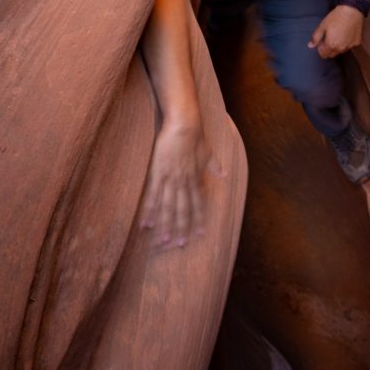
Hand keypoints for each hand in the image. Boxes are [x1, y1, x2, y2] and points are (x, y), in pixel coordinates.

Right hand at [139, 119, 220, 249]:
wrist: (184, 124)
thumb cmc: (195, 136)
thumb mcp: (208, 152)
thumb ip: (214, 166)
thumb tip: (224, 174)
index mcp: (195, 177)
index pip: (198, 203)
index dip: (199, 218)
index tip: (200, 234)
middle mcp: (184, 182)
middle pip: (182, 210)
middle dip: (181, 228)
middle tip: (178, 245)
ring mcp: (171, 179)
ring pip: (168, 207)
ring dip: (165, 225)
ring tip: (162, 241)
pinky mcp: (158, 173)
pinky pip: (153, 196)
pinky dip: (149, 211)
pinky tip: (145, 224)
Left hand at [308, 5, 364, 58]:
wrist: (351, 10)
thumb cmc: (336, 17)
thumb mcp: (322, 25)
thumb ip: (316, 37)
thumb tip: (310, 45)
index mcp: (331, 45)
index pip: (323, 55)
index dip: (321, 49)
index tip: (321, 42)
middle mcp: (341, 48)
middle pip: (332, 55)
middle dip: (329, 49)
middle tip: (329, 38)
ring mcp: (350, 46)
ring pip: (341, 51)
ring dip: (338, 46)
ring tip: (338, 34)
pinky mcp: (356, 42)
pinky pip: (349, 46)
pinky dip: (347, 42)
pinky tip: (346, 33)